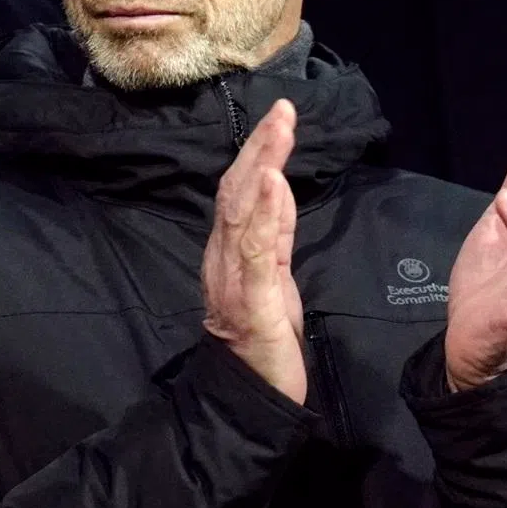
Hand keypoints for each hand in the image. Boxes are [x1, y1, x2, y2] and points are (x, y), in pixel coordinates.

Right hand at [202, 99, 305, 404]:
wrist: (251, 398)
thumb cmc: (263, 340)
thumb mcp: (275, 276)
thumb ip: (275, 234)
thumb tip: (278, 186)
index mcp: (231, 252)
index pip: (240, 192)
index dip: (257, 152)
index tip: (279, 117)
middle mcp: (224, 258)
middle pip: (237, 192)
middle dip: (260, 147)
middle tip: (282, 109)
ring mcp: (234, 278)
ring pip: (243, 211)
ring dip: (262, 166)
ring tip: (279, 130)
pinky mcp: (252, 301)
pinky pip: (257, 250)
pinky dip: (265, 212)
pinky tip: (274, 182)